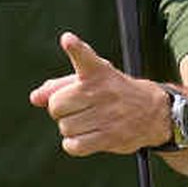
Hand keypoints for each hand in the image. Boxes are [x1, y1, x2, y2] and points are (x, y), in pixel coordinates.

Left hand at [29, 31, 172, 156]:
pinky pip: (73, 145)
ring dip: (70, 127)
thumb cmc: (112, 92)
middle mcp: (101, 91)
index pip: (84, 57)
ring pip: (65, 127)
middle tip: (76, 107)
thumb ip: (59, 85)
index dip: (75, 49)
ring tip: (86, 121)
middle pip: (57, 105)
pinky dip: (74, 144)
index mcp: (97, 72)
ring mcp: (107, 115)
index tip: (68, 41)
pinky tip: (85, 136)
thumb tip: (35, 98)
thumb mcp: (90, 80)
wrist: (152, 112)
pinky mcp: (110, 137)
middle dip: (61, 109)